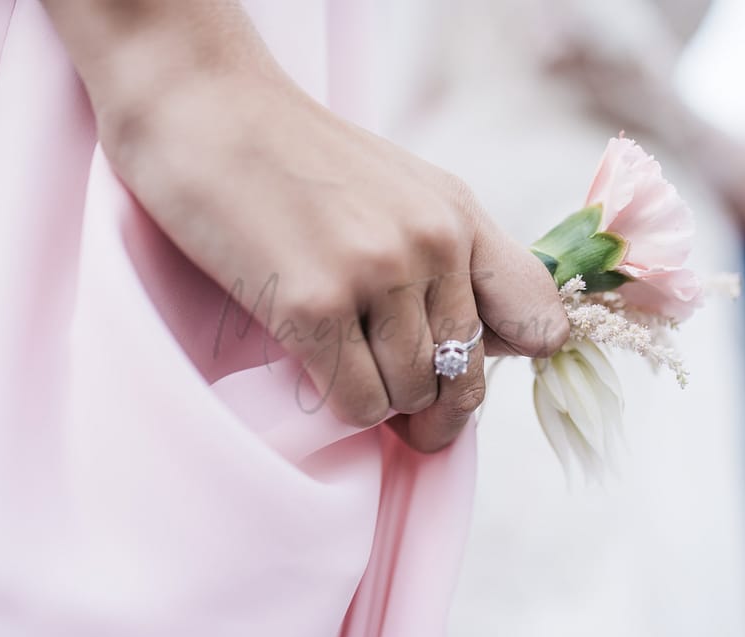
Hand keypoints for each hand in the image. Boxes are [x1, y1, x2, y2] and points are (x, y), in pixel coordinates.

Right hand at [43, 0, 569, 451]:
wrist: (205, 109)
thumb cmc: (294, 159)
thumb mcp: (399, 190)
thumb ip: (449, 256)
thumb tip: (483, 347)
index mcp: (459, 215)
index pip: (539, 318)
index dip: (512, 361)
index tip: (467, 374)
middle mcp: (432, 242)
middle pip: (468, 376)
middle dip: (438, 409)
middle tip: (408, 419)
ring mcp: (375, 272)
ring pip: (413, 395)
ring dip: (383, 405)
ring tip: (350, 376)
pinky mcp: (312, 304)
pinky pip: (359, 403)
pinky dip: (345, 409)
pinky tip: (321, 376)